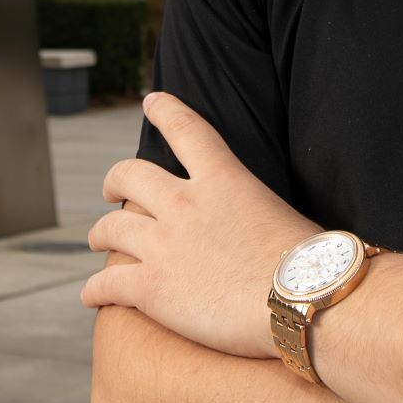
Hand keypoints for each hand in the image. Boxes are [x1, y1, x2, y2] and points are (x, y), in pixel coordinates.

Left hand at [81, 91, 319, 358]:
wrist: (304, 300)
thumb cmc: (311, 264)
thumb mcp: (281, 213)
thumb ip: (252, 209)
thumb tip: (253, 226)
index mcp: (223, 178)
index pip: (186, 129)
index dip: (165, 110)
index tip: (151, 101)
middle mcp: (185, 203)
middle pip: (129, 176)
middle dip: (114, 181)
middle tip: (111, 192)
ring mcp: (164, 244)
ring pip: (110, 229)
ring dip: (99, 234)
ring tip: (97, 241)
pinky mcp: (151, 288)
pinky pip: (107, 283)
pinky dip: (94, 289)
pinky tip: (91, 295)